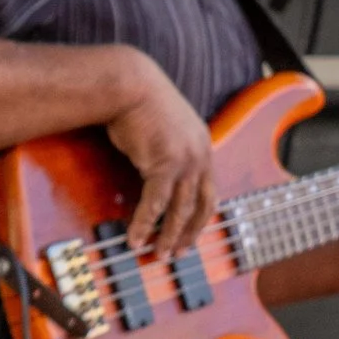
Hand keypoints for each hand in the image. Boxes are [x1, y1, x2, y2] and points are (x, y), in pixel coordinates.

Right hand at [107, 58, 216, 257]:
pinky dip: (145, 223)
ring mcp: (186, 160)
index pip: (209, 189)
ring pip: (181, 210)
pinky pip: (156, 204)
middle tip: (178, 253)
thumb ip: (167, 147)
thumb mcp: (163, 125)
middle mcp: (201, 154)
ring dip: (168, 236)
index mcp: (202, 145)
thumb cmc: (139, 100)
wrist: (130, 84)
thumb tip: (155, 166)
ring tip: (157, 253)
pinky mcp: (165, 164)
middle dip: (190, 233)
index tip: (191, 234)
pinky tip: (135, 238)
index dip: (200, 216)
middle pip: (202, 205)